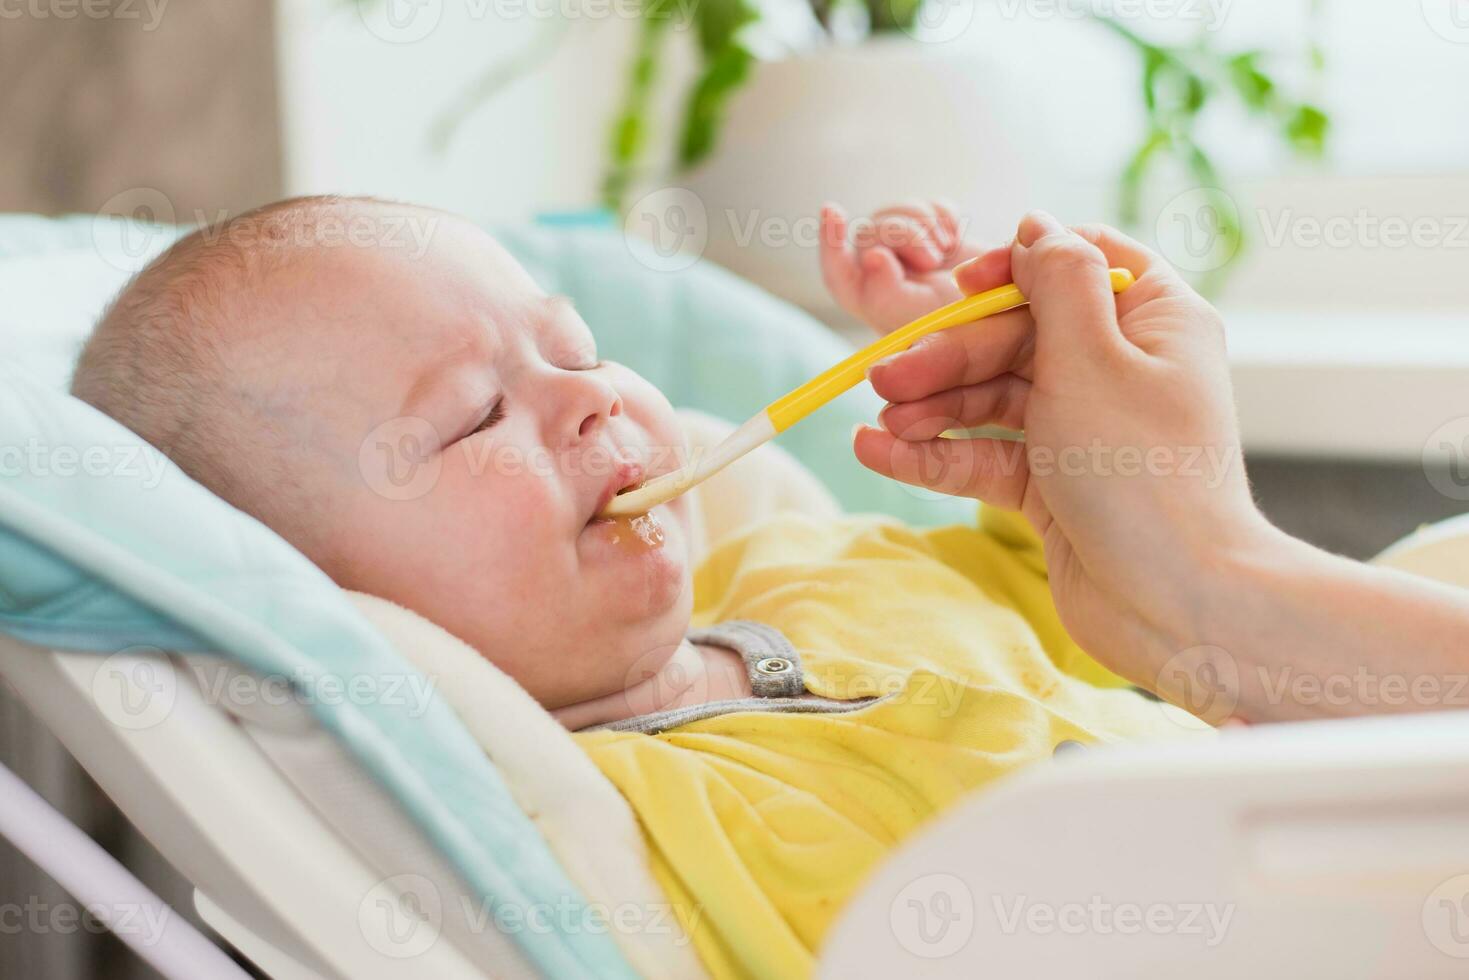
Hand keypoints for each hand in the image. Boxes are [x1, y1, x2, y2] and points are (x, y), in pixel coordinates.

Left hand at [819, 200, 983, 333]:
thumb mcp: (922, 320)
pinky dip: (942, 216)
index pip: (839, 275)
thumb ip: (887, 296)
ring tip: (946, 250)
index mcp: (876, 308)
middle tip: (933, 257)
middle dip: (902, 236)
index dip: (830, 244)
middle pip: (870, 235)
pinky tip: (955, 238)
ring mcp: (912, 256)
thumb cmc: (972, 333)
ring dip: (922, 224)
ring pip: (894, 215)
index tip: (832, 212)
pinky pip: (927, 207)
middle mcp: (888, 281)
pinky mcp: (939, 238)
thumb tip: (872, 258)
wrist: (1016, 316)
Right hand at [853, 212, 1280, 700]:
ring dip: (933, 409)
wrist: (1177, 603)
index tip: (959, 288)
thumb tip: (1037, 225)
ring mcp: (1085, 429)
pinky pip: (987, 456)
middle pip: (1017, 335)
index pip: (1075, 263)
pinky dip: (938, 456)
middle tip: (883, 378)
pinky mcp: (1055, 485)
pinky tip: (880, 454)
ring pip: (993, 399)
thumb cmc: (1143, 473)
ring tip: (879, 424)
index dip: (1012, 267)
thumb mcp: (1093, 356)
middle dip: (948, 356)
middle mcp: (1121, 367)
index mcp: (1152, 319)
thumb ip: (1057, 281)